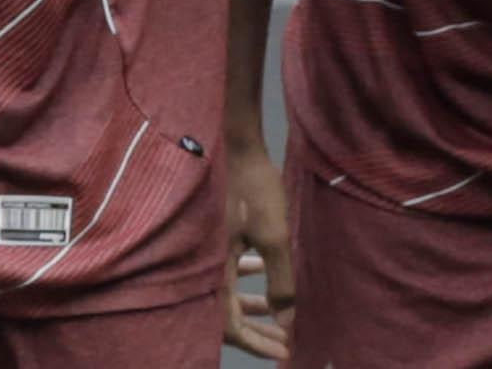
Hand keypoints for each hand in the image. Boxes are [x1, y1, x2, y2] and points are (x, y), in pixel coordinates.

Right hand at [219, 131, 294, 359]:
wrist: (231, 142)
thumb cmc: (252, 188)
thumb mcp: (274, 236)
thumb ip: (281, 280)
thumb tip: (287, 321)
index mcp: (214, 273)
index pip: (229, 326)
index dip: (256, 344)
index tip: (283, 354)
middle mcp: (204, 266)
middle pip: (226, 313)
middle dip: (257, 330)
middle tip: (284, 341)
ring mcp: (207, 249)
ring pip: (227, 291)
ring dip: (253, 304)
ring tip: (279, 314)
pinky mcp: (215, 234)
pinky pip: (226, 268)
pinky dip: (245, 278)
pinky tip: (261, 270)